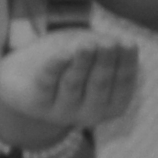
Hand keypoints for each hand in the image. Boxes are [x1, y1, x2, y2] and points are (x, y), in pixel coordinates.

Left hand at [0, 32, 138, 148]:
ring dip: (81, 63)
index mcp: (111, 106)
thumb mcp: (91, 55)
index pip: (123, 85)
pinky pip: (48, 82)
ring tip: (87, 45)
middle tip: (109, 44)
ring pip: (73, 83)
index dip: (127, 64)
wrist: (28, 84)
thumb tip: (114, 43)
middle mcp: (90, 114)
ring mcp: (63, 112)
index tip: (130, 43)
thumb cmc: (70, 65)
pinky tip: (64, 53)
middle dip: (105, 63)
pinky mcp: (38, 103)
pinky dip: (56, 66)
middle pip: (98, 85)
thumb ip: (103, 49)